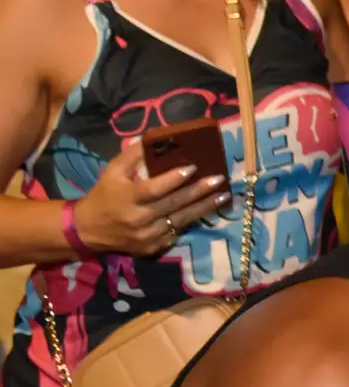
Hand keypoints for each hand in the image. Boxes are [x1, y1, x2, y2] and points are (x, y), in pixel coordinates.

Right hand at [70, 137, 231, 255]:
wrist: (87, 229)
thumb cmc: (104, 194)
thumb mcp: (112, 171)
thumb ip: (132, 155)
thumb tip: (153, 138)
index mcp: (127, 198)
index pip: (153, 189)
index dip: (173, 179)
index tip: (193, 167)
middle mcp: (138, 219)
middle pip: (173, 205)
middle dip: (199, 192)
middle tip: (219, 180)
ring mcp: (146, 236)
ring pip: (180, 221)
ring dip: (204, 207)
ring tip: (223, 195)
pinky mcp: (151, 248)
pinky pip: (176, 233)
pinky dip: (191, 221)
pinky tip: (207, 210)